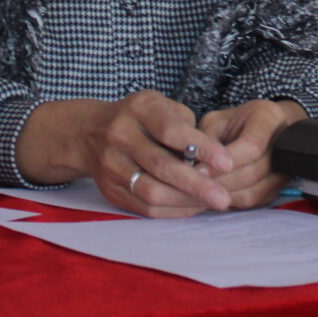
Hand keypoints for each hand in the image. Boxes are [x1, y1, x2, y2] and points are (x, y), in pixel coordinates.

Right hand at [74, 91, 237, 216]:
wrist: (90, 133)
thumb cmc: (141, 118)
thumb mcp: (163, 107)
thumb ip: (188, 128)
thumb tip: (213, 159)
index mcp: (139, 109)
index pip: (171, 130)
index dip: (201, 148)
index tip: (227, 162)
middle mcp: (120, 135)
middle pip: (161, 166)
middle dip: (197, 185)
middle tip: (224, 197)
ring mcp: (111, 165)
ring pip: (151, 192)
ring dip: (185, 201)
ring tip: (211, 203)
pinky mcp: (110, 190)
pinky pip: (145, 207)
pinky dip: (172, 209)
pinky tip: (192, 206)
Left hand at [198, 99, 307, 208]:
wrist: (267, 128)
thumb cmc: (238, 121)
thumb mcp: (218, 120)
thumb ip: (207, 138)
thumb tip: (192, 163)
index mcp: (268, 118)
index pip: (252, 146)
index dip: (227, 160)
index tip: (199, 169)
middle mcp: (283, 144)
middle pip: (253, 173)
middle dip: (219, 182)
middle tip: (193, 187)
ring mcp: (284, 169)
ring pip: (253, 191)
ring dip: (223, 195)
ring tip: (199, 195)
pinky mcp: (276, 188)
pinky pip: (252, 201)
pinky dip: (230, 202)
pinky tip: (212, 199)